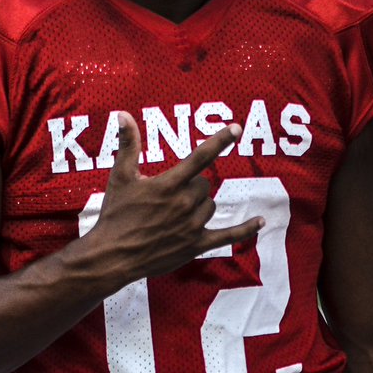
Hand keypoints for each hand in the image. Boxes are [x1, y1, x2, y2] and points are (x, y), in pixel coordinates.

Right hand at [84, 112, 262, 284]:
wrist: (110, 257)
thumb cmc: (115, 215)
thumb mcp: (120, 177)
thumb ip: (128, 144)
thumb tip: (123, 114)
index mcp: (169, 185)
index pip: (200, 157)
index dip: (219, 141)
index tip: (236, 128)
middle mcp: (184, 204)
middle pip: (205, 184)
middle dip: (192, 185)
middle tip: (168, 196)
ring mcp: (192, 226)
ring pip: (211, 204)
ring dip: (200, 204)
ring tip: (174, 213)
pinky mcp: (196, 245)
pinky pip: (228, 235)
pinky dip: (246, 229)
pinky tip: (261, 221)